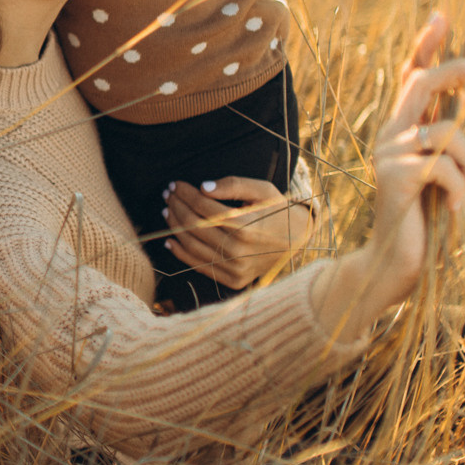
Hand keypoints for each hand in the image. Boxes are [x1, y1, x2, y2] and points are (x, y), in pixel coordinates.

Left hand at [161, 177, 315, 289]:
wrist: (297, 240)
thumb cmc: (276, 210)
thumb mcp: (262, 190)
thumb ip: (234, 185)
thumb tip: (203, 187)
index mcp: (246, 226)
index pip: (204, 207)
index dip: (186, 194)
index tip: (175, 184)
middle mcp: (238, 250)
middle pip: (194, 225)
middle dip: (177, 207)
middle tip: (167, 194)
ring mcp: (235, 268)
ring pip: (192, 245)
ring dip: (175, 227)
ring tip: (168, 211)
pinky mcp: (232, 280)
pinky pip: (199, 265)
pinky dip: (180, 252)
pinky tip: (170, 238)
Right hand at [311, 13, 464, 338]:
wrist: (395, 266)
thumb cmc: (424, 223)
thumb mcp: (439, 175)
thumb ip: (444, 142)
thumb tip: (463, 102)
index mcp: (401, 132)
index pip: (410, 78)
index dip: (425, 47)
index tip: (441, 15)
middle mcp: (389, 135)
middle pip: (422, 82)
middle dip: (458, 70)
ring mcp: (388, 153)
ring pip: (449, 133)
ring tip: (463, 198)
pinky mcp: (395, 175)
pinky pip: (446, 166)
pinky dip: (460, 191)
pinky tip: (453, 212)